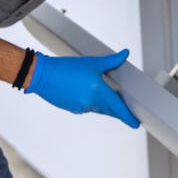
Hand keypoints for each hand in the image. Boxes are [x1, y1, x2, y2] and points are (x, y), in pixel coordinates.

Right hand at [25, 51, 139, 127]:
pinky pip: (88, 107)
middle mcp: (90, 103)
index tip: (136, 124)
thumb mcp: (92, 63)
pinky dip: (92, 103)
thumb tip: (125, 54)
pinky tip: (89, 94)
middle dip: (119, 112)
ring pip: (99, 109)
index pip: (118, 108)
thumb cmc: (66, 68)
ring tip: (112, 100)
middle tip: (128, 112)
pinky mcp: (72, 108)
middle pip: (110, 110)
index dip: (128, 117)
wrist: (42, 76)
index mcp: (98, 92)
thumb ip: (111, 61)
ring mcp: (80, 107)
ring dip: (106, 106)